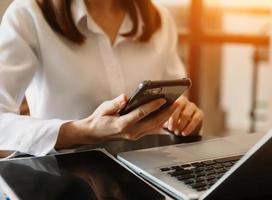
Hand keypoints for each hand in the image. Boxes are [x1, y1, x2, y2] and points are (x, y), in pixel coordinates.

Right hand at [56, 94, 175, 148]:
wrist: (94, 133)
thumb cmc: (99, 119)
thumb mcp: (104, 108)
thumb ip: (115, 103)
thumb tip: (125, 97)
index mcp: (122, 124)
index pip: (141, 113)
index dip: (152, 106)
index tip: (162, 99)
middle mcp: (130, 131)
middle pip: (153, 122)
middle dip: (166, 113)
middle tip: (176, 103)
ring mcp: (134, 135)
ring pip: (155, 127)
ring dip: (166, 118)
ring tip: (174, 107)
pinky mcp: (136, 135)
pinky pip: (152, 130)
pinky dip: (161, 123)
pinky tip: (168, 117)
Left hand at [163, 96, 203, 135]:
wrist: (183, 129)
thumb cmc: (171, 122)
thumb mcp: (165, 119)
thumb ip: (162, 117)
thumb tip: (157, 118)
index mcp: (173, 99)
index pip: (170, 101)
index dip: (167, 111)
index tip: (164, 120)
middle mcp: (184, 101)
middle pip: (179, 106)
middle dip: (174, 118)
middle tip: (170, 128)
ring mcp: (192, 106)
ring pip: (186, 114)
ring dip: (181, 124)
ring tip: (177, 132)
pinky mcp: (200, 113)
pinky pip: (195, 119)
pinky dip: (189, 127)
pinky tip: (184, 133)